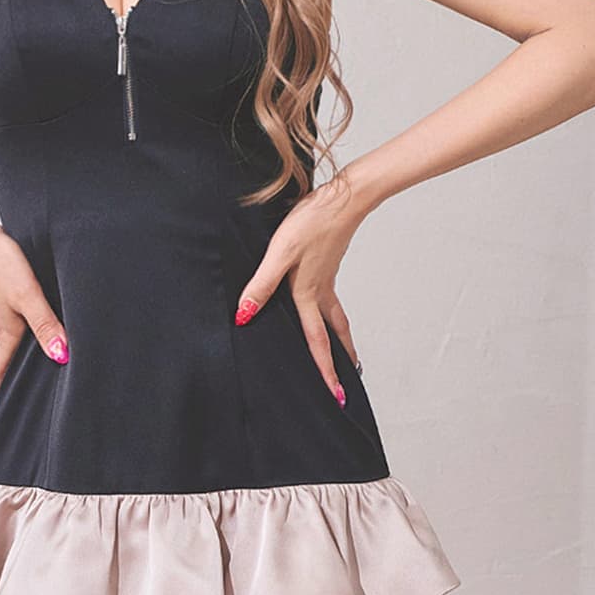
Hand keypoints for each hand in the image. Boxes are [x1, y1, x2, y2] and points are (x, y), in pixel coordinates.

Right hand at [0, 214, 68, 427]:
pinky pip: (12, 320)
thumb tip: (61, 355)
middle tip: (1, 409)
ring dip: (12, 360)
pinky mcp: (0, 292)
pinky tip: (30, 325)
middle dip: (2, 388)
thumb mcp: (27, 295)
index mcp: (5, 332)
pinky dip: (19, 332)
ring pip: (8, 341)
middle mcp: (0, 325)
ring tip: (21, 374)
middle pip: (2, 363)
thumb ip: (45, 324)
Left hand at [233, 173, 364, 402]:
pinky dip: (333, 312)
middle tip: (349, 382)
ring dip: (342, 338)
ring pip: (336, 316)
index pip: (317, 342)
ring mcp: (327, 277)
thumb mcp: (279, 253)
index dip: (325, 370)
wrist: (346, 198)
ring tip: (348, 353)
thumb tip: (245, 315)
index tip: (336, 396)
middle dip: (341, 361)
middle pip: (334, 334)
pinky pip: (331, 297)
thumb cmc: (311, 222)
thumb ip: (261, 284)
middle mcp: (321, 290)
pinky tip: (322, 303)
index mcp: (308, 294)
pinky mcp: (328, 263)